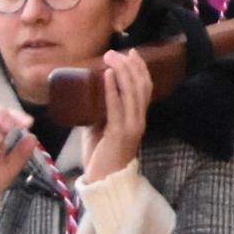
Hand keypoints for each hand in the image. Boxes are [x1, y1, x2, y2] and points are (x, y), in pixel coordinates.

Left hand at [82, 48, 152, 182]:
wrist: (104, 182)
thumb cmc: (101, 156)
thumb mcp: (101, 127)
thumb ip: (100, 112)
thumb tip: (88, 93)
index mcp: (137, 118)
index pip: (145, 88)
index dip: (140, 68)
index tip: (132, 52)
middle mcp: (139, 119)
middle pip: (140, 86)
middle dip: (129, 65)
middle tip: (114, 52)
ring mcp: (131, 126)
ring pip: (132, 92)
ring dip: (121, 71)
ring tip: (111, 58)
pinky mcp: (120, 132)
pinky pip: (117, 106)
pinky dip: (112, 88)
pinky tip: (108, 75)